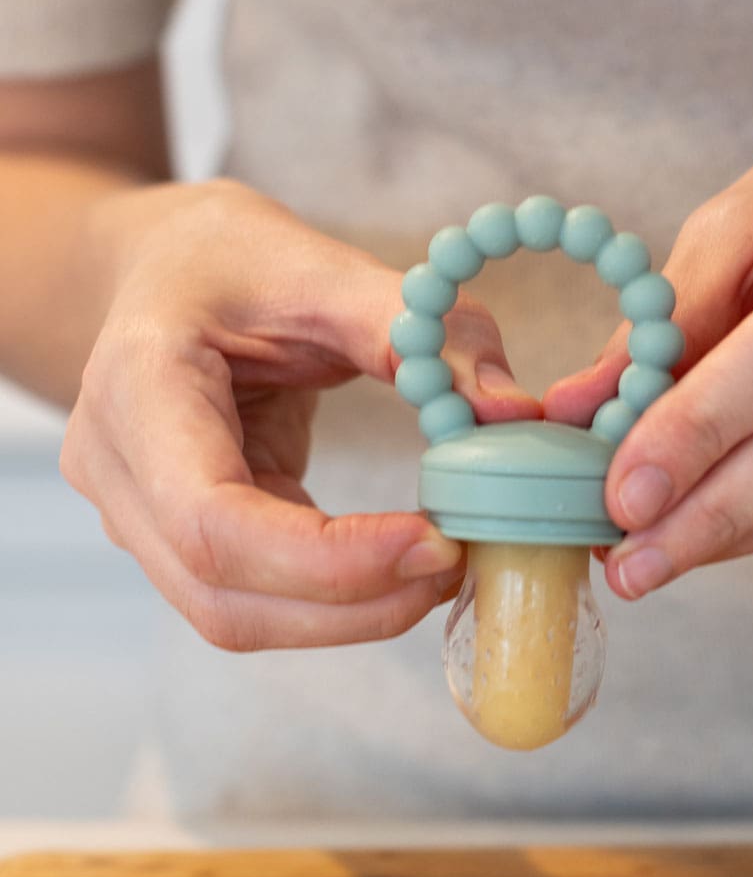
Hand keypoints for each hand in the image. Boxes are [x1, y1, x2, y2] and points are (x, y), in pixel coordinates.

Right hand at [61, 179, 539, 648]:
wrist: (167, 268)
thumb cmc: (237, 261)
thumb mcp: (326, 269)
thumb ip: (418, 331)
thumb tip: (511, 411)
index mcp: (137, 387)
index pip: (213, 519)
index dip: (328, 558)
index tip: (437, 542)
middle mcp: (117, 467)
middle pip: (223, 591)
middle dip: (352, 602)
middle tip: (459, 560)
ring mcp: (137, 514)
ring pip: (235, 615)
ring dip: (350, 614)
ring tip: (442, 564)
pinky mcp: (182, 538)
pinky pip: (257, 597)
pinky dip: (339, 597)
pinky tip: (406, 560)